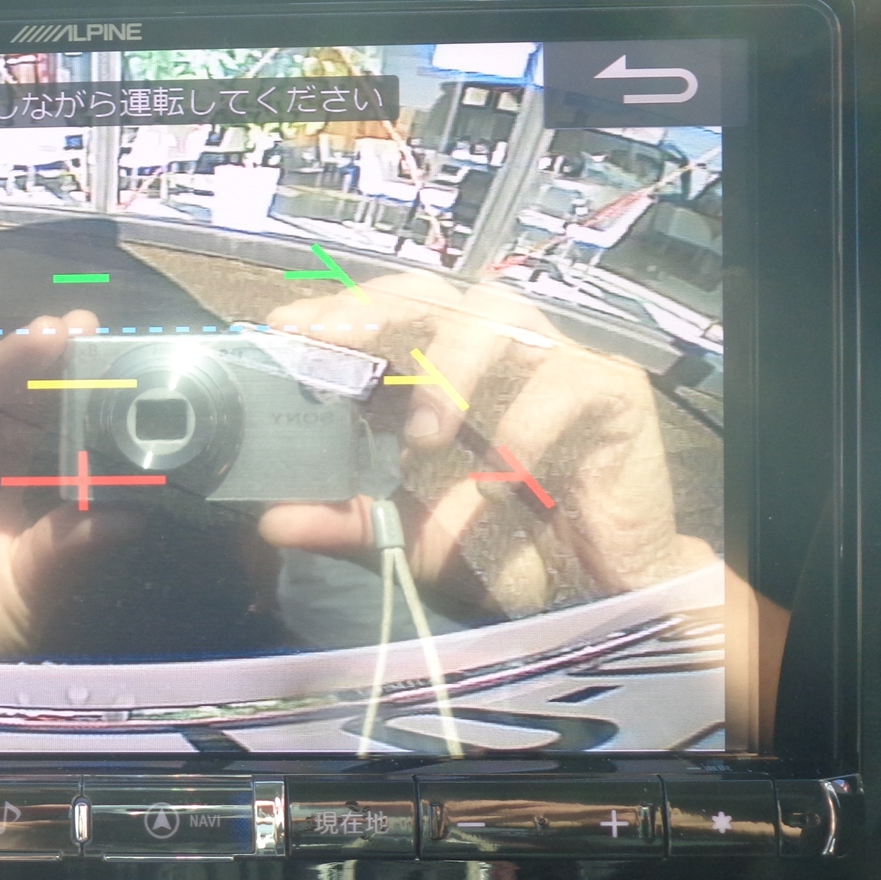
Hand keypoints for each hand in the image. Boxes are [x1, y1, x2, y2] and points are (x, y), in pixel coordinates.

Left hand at [259, 272, 715, 613]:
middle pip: (429, 292)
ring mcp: (548, 358)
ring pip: (496, 316)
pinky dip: (524, 428)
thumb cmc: (500, 540)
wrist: (595, 588)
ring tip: (424, 436)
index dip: (334, 313)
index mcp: (432, 368)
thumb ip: (346, 520)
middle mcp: (486, 347)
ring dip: (450, 369)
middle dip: (375, 311)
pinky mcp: (609, 388)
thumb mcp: (408, 534)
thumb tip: (271, 521)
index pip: (379, 314)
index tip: (285, 329)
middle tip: (333, 343)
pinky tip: (501, 479)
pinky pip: (565, 382)